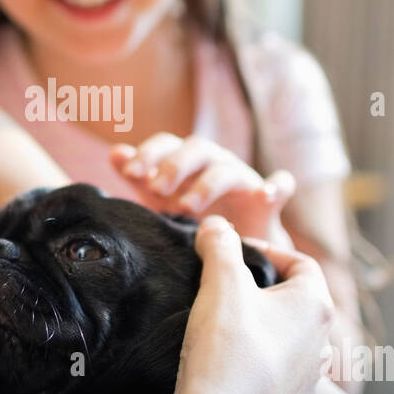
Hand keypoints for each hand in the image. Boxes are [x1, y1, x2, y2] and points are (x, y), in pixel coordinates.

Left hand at [111, 134, 294, 243]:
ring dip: (206, 184)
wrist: (234, 250)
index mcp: (186, 160)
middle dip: (174, 166)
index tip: (130, 173)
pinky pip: (279, 187)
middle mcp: (214, 163)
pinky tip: (268, 194)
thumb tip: (114, 152)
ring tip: (187, 207)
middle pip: (197, 149)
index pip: (167, 144)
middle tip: (155, 188)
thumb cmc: (191, 218)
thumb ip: (139, 175)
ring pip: (226, 170)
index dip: (149, 153)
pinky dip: (277, 187)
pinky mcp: (266, 200)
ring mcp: (242, 179)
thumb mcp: (161, 199)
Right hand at [172, 216, 334, 393]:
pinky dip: (259, 368)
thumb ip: (219, 245)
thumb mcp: (220, 282)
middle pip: (297, 304)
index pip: (301, 263)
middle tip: (227, 290)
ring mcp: (310, 381)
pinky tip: (230, 368)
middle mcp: (323, 343)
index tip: (235, 254)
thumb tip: (214, 225)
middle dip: (264, 293)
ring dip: (265, 332)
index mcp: (315, 306)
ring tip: (228, 330)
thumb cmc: (227, 346)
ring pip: (291, 343)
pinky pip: (279, 378)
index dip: (268, 251)